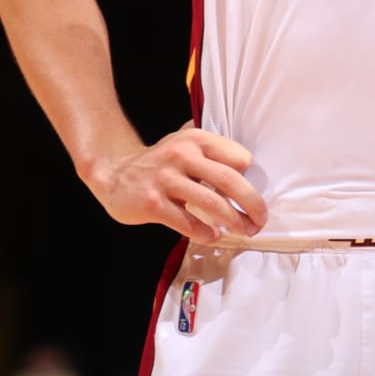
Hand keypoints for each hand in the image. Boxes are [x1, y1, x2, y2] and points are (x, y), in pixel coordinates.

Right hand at [85, 124, 267, 243]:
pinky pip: (187, 222)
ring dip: (234, 221)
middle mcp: (182, 155)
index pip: (239, 158)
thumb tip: (250, 165)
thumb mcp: (185, 143)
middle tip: (260, 219)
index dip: (251, 179)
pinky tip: (213, 236)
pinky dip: (205, 232)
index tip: (255, 195)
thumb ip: (213, 149)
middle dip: (252, 203)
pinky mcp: (152, 203)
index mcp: (197, 139)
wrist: (113, 172)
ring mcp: (166, 179)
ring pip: (211, 203)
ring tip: (244, 230)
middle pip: (229, 181)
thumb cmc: (160, 161)